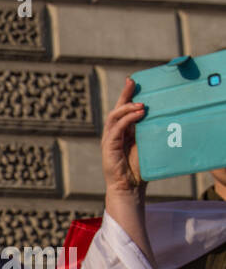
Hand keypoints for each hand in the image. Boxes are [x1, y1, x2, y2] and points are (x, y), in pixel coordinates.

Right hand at [102, 78, 144, 195]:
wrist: (128, 187)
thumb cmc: (138, 169)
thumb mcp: (145, 145)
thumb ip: (147, 131)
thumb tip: (158, 114)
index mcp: (122, 133)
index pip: (123, 111)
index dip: (126, 96)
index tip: (133, 81)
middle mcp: (113, 134)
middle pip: (116, 109)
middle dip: (124, 94)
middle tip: (132, 82)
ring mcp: (109, 140)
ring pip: (114, 116)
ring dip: (127, 108)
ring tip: (141, 104)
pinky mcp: (108, 147)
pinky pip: (116, 128)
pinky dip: (127, 120)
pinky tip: (138, 114)